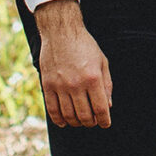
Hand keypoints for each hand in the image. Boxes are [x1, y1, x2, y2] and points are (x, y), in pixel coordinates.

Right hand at [35, 0, 113, 128]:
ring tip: (80, 121)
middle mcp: (76, 84)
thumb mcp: (102, 61)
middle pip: (84, 116)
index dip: (104, 120)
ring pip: (69, 115)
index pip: (100, 108)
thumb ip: (107, 84)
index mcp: (93, 78)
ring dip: (76, 122)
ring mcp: (60, 86)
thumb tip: (108, 106)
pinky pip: (52, 110)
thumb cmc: (85, 45)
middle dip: (91, 122)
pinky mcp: (47, 85)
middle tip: (93, 121)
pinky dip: (59, 120)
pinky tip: (64, 122)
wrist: (61, 31)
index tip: (105, 124)